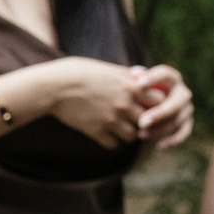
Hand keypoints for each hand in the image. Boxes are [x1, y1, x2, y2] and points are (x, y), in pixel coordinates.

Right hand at [32, 58, 165, 147]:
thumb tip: (143, 73)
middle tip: (136, 121)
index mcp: (129, 86)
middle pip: (148, 121)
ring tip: (119, 129)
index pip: (159, 100)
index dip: (155, 104)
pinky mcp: (96, 132)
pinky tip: (104, 135)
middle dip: (143, 122)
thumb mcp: (106, 68)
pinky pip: (112, 145)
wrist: (55, 87)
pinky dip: (110, 141)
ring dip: (127, 133)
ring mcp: (110, 120)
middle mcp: (123, 104)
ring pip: (132, 136)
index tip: (148, 104)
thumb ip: (127, 74)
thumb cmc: (79, 72)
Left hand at [133, 64, 194, 148]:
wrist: (151, 105)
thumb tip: (134, 74)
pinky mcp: (187, 123)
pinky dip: (172, 140)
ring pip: (176, 120)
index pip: (165, 74)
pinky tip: (159, 145)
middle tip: (141, 122)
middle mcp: (182, 92)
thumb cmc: (140, 92)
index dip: (153, 78)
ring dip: (159, 129)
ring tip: (140, 134)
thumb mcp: (137, 85)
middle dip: (159, 113)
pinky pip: (183, 133)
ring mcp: (187, 108)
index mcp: (171, 78)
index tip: (137, 84)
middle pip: (175, 103)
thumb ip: (135, 80)